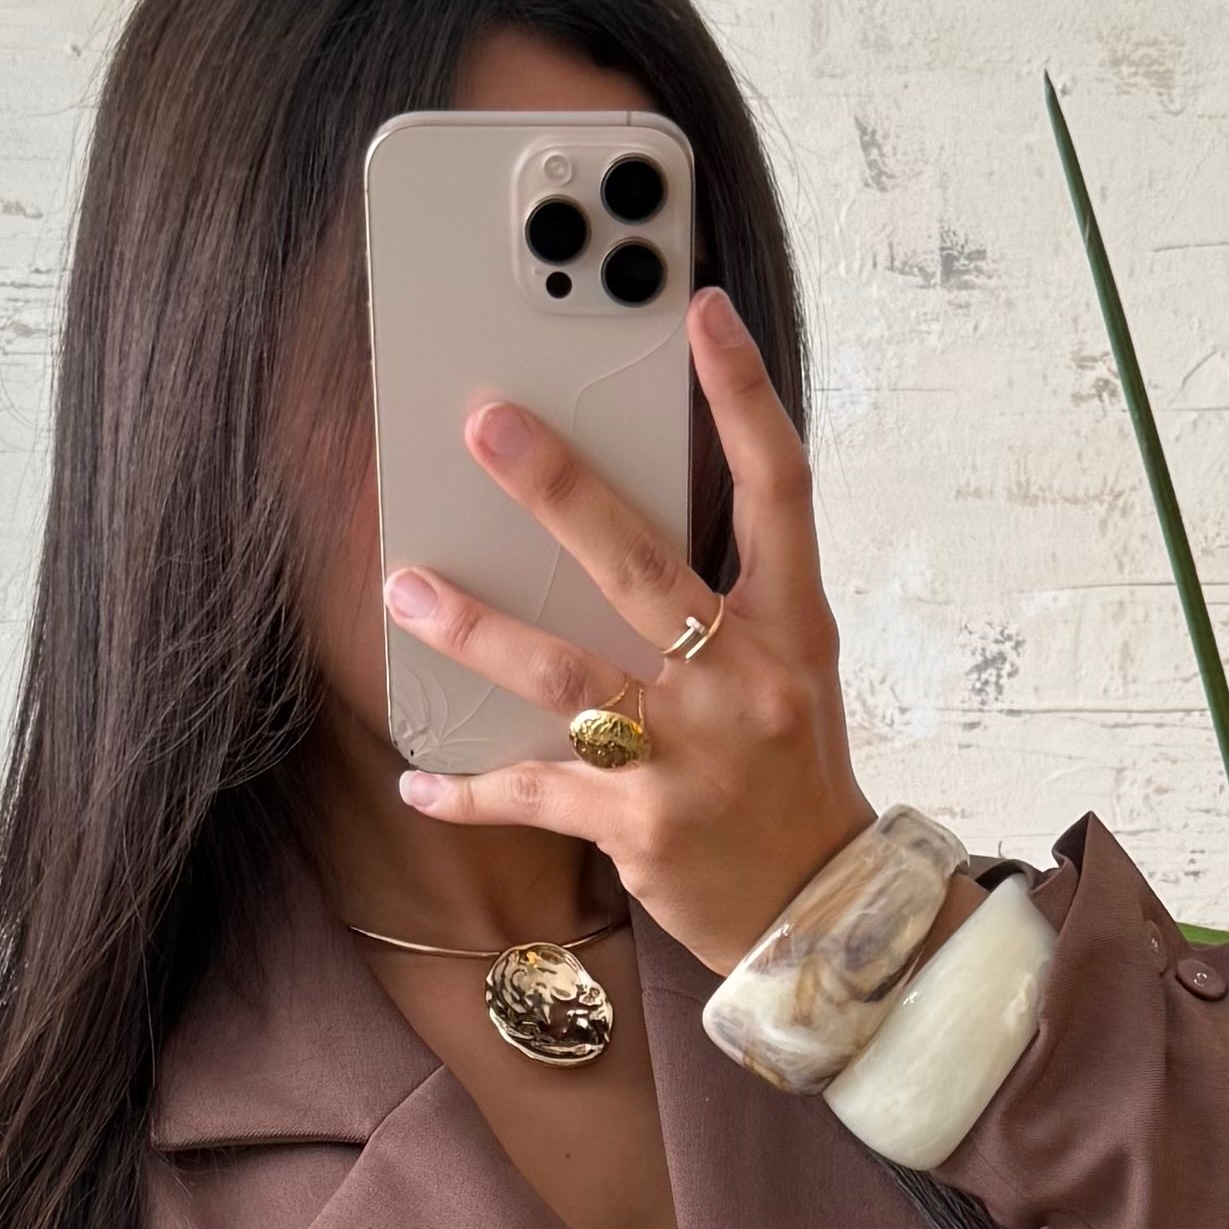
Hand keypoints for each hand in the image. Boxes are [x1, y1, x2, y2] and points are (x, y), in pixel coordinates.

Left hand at [381, 284, 938, 981]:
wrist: (823, 916)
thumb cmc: (790, 775)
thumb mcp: (787, 671)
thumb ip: (722, 600)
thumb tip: (610, 522)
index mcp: (791, 626)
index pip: (777, 486)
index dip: (743, 394)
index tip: (701, 312)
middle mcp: (744, 679)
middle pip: (641, 565)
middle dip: (559, 489)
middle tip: (489, 424)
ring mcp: (690, 755)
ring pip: (566, 675)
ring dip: (475, 628)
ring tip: (405, 586)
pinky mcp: (640, 827)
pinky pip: (534, 792)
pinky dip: (469, 790)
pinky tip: (419, 778)